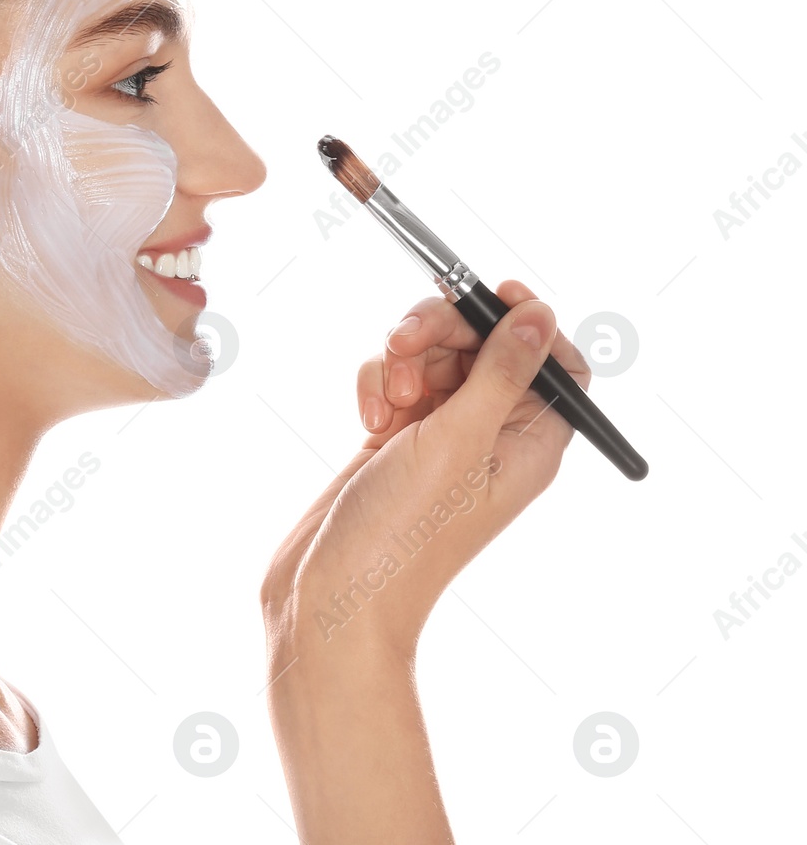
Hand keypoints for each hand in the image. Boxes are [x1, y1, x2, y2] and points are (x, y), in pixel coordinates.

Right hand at [262, 280, 591, 662]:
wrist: (334, 595)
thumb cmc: (405, 536)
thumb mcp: (459, 443)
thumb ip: (500, 373)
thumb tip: (540, 315)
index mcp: (529, 443)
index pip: (554, 362)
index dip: (528, 322)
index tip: (490, 293)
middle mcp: (489, 436)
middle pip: (481, 345)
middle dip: (441, 332)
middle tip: (406, 343)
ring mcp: (439, 436)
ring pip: (430, 356)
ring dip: (402, 360)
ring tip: (387, 398)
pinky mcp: (394, 438)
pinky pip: (393, 380)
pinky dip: (376, 384)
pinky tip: (366, 418)